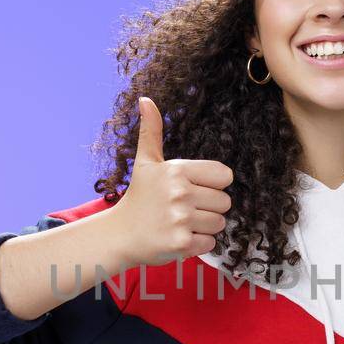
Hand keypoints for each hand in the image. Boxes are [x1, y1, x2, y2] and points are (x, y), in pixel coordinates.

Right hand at [111, 96, 234, 267]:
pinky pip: (210, 243)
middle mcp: (180, 193)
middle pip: (225, 202)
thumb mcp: (145, 162)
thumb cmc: (138, 197)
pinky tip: (178, 237)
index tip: (193, 189)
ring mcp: (181, 219)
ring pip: (219, 223)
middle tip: (184, 209)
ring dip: (204, 227)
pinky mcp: (181, 243)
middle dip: (209, 208)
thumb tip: (146, 100)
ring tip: (181, 223)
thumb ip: (151, 131)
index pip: (224, 176)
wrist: (119, 234)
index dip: (212, 185)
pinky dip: (198, 244)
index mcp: (177, 170)